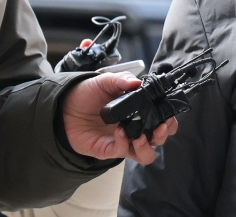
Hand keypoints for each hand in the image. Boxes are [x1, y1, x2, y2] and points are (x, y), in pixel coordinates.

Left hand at [61, 72, 178, 164]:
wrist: (65, 105)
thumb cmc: (88, 94)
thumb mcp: (106, 81)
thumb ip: (122, 80)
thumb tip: (136, 82)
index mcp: (139, 112)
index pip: (163, 121)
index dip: (170, 122)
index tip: (168, 116)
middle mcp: (134, 128)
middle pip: (159, 140)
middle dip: (163, 135)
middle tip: (160, 126)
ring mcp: (122, 141)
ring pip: (145, 155)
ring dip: (147, 146)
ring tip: (140, 136)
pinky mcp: (108, 150)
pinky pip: (122, 151)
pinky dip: (124, 142)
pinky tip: (119, 131)